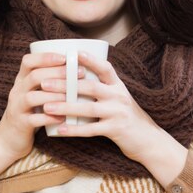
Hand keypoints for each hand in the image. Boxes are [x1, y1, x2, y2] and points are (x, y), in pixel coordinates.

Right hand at [0, 52, 79, 186]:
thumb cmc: (30, 112)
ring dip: (55, 95)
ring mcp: (17, 108)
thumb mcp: (34, 93)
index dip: (46, 57)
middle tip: (78, 73)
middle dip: (57, 73)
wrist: (9, 139)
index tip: (65, 57)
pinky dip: (50, 118)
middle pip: (34, 76)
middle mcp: (17, 91)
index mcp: (21, 81)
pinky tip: (63, 117)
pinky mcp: (20, 124)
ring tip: (73, 95)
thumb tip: (79, 69)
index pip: (28, 62)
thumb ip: (49, 82)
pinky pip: (34, 119)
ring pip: (33, 97)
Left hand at [41, 53, 187, 182]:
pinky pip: (91, 130)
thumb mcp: (118, 98)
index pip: (105, 67)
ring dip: (65, 107)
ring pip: (88, 108)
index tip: (73, 52)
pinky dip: (74, 130)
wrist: (148, 140)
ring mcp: (118, 113)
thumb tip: (74, 78)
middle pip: (90, 86)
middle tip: (44, 83)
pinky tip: (60, 130)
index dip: (90, 59)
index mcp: (118, 85)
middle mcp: (119, 96)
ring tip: (46, 107)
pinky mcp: (116, 130)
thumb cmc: (126, 116)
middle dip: (65, 84)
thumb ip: (102, 88)